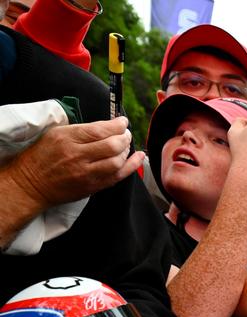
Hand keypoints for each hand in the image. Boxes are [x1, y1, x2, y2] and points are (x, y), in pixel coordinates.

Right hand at [9, 117, 141, 209]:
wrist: (31, 184)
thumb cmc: (42, 156)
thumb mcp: (55, 134)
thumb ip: (80, 130)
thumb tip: (106, 126)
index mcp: (67, 138)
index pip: (100, 130)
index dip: (117, 125)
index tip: (122, 122)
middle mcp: (77, 156)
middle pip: (113, 145)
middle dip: (125, 137)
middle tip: (126, 134)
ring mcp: (86, 173)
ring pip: (117, 161)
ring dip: (127, 151)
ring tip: (125, 145)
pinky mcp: (92, 186)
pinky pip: (118, 176)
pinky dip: (132, 166)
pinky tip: (139, 157)